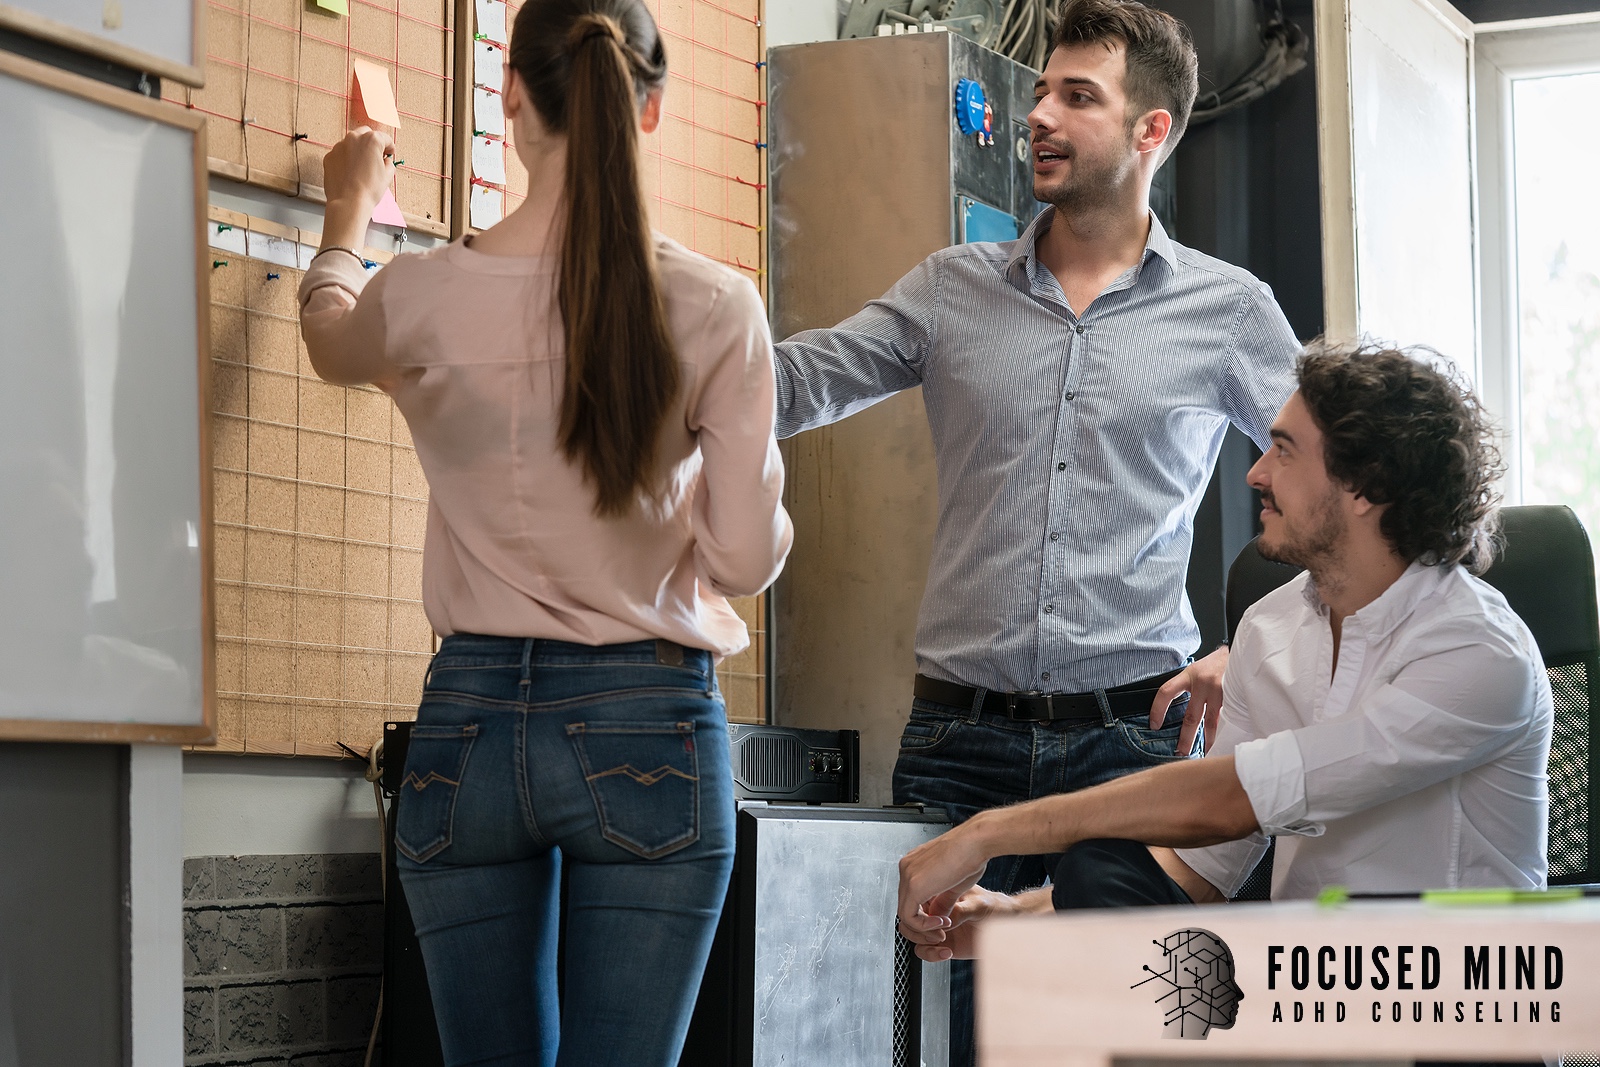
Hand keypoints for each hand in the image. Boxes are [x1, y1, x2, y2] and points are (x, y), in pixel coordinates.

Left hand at [321, 126, 394, 214]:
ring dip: (358, 150)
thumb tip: (385, 161)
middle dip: (372, 143)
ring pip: (351, 143)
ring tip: (362, 167)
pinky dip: (346, 159)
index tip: (389, 152)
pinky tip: (351, 172)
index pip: (384, 138)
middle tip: (376, 156)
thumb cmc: (368, 190)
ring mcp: (339, 146)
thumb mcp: (388, 175)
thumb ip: (388, 163)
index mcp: (371, 140)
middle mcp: (354, 139)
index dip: (389, 146)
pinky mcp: (330, 156)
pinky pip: (341, 153)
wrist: (349, 202)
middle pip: (366, 134)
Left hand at [897, 818, 991, 942]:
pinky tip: (942, 922)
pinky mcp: (913, 884)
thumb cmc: (972, 854)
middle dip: (924, 923)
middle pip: (906, 904)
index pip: (911, 896)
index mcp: (915, 864)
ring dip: (924, 927)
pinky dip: (924, 925)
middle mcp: (907, 867)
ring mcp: (907, 874)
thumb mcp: (955, 884)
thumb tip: (938, 916)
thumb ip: (943, 900)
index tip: (944, 921)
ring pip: (905, 912)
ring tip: (944, 927)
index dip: (926, 914)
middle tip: (943, 930)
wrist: (976, 841)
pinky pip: (908, 916)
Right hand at [906, 886, 1019, 961]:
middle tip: (939, 933)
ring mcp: (937, 927)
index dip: (920, 912)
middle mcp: (936, 909)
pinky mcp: (942, 943)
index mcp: (940, 893)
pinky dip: (931, 954)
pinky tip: (947, 952)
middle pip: (909, 919)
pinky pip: (924, 950)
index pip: (916, 900)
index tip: (938, 920)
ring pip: (913, 936)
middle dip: (919, 929)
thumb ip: (961, 910)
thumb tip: (942, 916)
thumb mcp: (981, 905)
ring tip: (943, 942)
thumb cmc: (996, 907)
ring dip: (923, 941)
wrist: (1008, 925)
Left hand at [1148, 645, 1227, 754]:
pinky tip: (1224, 740)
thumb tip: (1177, 707)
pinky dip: (1224, 731)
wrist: (1243, 652)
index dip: (1157, 710)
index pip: (1166, 692)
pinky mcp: (1235, 697)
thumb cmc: (1219, 662)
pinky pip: (1227, 719)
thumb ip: (1189, 686)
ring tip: (1204, 753)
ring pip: (1211, 722)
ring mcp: (1221, 691)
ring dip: (1207, 740)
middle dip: (1185, 738)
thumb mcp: (1199, 668)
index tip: (1154, 725)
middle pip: (1191, 716)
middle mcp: (1204, 683)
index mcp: (1190, 675)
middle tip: (1181, 751)